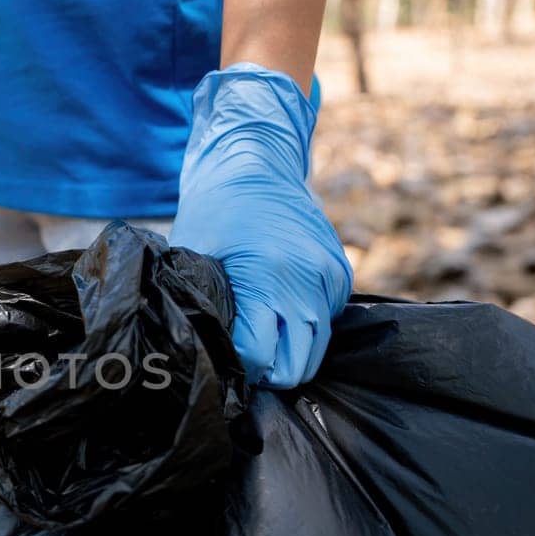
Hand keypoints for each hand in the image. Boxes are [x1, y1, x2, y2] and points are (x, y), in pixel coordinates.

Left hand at [170, 64, 351, 388]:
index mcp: (268, 277)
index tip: (220, 358)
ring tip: (257, 337)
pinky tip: (277, 309)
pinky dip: (302, 328)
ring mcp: (330, 279)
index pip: (259, 360)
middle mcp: (308, 281)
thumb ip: (201, 308)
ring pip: (316, 352)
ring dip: (288, 354)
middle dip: (266, 373)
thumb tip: (202, 356)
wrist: (258, 163)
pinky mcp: (341, 276)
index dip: (236, 368)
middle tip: (240, 357)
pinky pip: (326, 326)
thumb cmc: (216, 210)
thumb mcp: (193, 257)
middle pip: (297, 368)